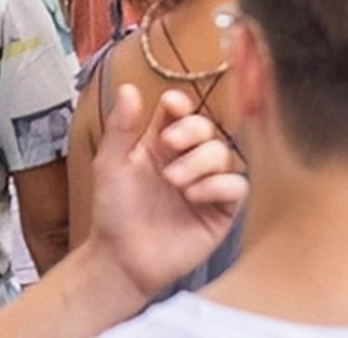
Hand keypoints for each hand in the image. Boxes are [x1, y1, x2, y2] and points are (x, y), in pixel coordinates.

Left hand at [86, 85, 248, 306]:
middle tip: (170, 143)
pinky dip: (219, 185)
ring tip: (174, 180)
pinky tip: (194, 196)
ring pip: (224, 153)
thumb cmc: (114, 213)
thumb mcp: (110, 165)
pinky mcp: (221, 212)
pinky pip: (237, 186)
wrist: (122, 259)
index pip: (180, 112)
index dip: (180, 105)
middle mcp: (186, 160)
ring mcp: (205, 185)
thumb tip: (128, 88)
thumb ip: (121, 128)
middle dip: (192, 129)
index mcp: (160, 144)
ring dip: (200, 160)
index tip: (171, 106)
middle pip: (206, 127)